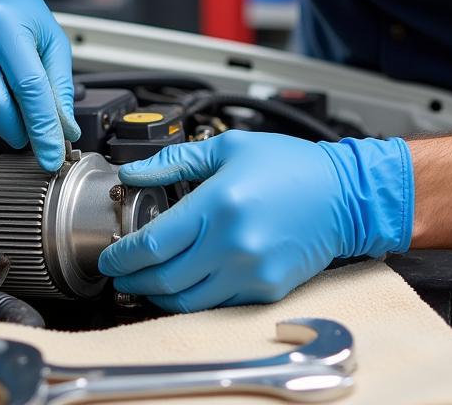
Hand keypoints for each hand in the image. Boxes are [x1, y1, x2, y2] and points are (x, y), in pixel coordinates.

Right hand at [0, 0, 80, 169]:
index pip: (28, 87)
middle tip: (31, 131)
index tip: (53, 154)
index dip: (43, 127)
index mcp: (3, 24)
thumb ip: (59, 86)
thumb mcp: (52, 40)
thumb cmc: (20, 14)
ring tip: (11, 112)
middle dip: (19, 131)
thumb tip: (63, 129)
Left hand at [98, 129, 412, 311]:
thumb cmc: (289, 165)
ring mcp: (250, 271)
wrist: (343, 195)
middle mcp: (232, 244)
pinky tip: (182, 282)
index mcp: (219, 204)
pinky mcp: (266, 290)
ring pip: (185, 300)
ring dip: (156, 295)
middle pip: (162, 279)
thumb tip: (134, 172)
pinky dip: (191, 297)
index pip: (153, 243)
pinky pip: (215, 303)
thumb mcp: (229, 148)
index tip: (108, 255)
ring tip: (144, 281)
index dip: (122, 255)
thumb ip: (176, 162)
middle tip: (118, 272)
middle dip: (132, 279)